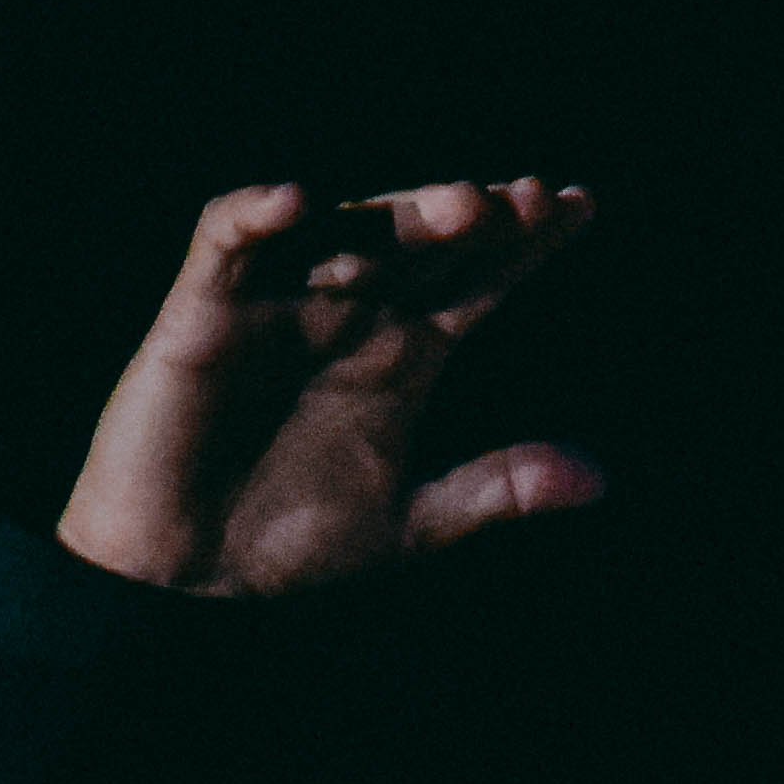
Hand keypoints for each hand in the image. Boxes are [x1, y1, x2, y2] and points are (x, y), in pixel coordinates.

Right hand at [54, 177, 604, 595]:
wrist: (185, 584)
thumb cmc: (288, 542)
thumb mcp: (411, 521)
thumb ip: (496, 491)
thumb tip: (598, 477)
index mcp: (404, 352)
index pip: (476, 279)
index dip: (526, 242)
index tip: (578, 204)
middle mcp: (348, 313)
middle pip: (420, 241)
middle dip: (473, 216)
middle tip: (524, 200)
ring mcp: (278, 305)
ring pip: (341, 230)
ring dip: (395, 213)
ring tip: (458, 204)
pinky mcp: (202, 313)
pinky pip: (225, 244)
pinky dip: (254, 216)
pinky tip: (296, 201)